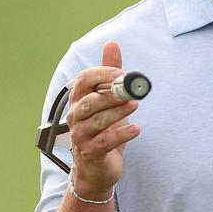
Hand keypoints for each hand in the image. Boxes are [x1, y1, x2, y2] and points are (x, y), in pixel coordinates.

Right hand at [65, 41, 140, 197]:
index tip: (121, 73)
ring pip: (96, 120)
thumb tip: (112, 43)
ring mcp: (81, 136)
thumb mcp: (108, 100)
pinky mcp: (91, 153)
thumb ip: (110, 74)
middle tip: (131, 90)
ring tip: (135, 105)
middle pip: (89, 101)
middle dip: (110, 93)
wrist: (97, 168)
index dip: (101, 75)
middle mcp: (76, 117)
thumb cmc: (103, 129)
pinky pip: (104, 142)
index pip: (82, 81)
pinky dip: (121, 134)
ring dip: (117, 111)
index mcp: (79, 101)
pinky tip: (136, 129)